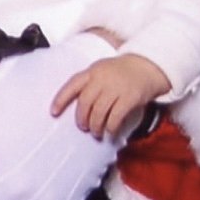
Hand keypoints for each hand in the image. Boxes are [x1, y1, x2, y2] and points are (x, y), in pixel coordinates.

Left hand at [51, 52, 170, 138]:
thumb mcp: (99, 70)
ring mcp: (116, 88)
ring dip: (95, 126)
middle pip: (85, 102)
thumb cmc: (119, 71)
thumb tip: (72, 104)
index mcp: (91, 72)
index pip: (71, 86)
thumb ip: (87, 83)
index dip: (60, 100)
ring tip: (95, 132)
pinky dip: (111, 127)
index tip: (53, 112)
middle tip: (83, 127)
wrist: (146, 67)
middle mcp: (102, 79)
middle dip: (81, 118)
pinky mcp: (130, 98)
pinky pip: (116, 116)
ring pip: (99, 112)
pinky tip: (110, 131)